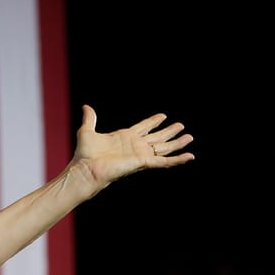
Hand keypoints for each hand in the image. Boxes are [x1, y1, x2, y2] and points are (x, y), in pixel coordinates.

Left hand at [74, 104, 194, 188]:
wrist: (86, 168)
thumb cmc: (85, 153)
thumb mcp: (87, 130)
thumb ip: (90, 118)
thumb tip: (86, 106)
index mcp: (124, 137)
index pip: (143, 127)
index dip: (153, 121)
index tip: (163, 116)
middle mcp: (134, 145)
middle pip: (156, 137)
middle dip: (169, 131)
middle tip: (181, 126)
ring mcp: (140, 154)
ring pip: (164, 147)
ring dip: (177, 143)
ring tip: (189, 137)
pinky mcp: (143, 162)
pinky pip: (164, 161)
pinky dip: (178, 159)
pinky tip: (189, 156)